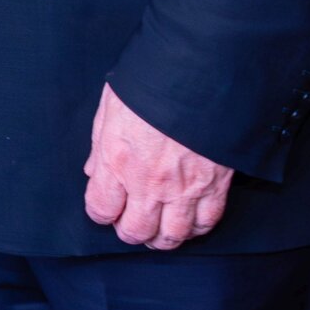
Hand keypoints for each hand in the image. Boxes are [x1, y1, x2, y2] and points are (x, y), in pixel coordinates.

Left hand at [83, 83, 231, 249]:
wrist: (200, 72)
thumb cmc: (151, 82)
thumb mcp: (111, 105)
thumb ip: (100, 145)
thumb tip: (94, 172)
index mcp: (118, 160)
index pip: (101, 209)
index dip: (101, 212)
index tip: (105, 206)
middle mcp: (149, 182)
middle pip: (135, 231)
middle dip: (129, 230)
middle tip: (130, 222)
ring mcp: (184, 188)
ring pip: (171, 236)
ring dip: (161, 238)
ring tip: (158, 230)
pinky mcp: (215, 186)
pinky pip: (205, 222)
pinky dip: (195, 228)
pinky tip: (188, 222)